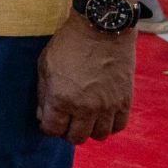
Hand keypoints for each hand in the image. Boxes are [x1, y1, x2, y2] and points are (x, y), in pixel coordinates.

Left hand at [38, 18, 135, 141]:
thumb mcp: (44, 65)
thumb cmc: (68, 44)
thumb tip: (43, 115)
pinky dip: (110, 125)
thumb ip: (43, 94)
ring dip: (89, 130)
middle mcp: (85, 107)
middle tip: (66, 120)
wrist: (102, 29)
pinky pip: (119, 126)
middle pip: (76, 138)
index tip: (49, 120)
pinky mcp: (125, 101)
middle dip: (67, 131)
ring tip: (85, 118)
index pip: (52, 130)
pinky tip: (102, 116)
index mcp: (61, 98)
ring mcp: (107, 106)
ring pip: (99, 136)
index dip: (48, 127)